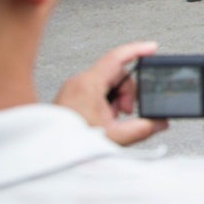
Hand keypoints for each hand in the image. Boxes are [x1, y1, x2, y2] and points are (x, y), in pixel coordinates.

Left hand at [53, 41, 167, 145]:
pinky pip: (98, 91)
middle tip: (125, 112)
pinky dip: (107, 103)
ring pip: (108, 83)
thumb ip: (140, 130)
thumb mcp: (111, 138)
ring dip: (117, 100)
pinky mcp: (72, 97)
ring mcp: (74, 89)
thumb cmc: (67, 144)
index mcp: (88, 85)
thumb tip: (159, 123)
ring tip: (111, 120)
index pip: (117, 58)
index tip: (152, 47)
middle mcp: (79, 83)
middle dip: (127, 93)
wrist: (44, 155)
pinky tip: (104, 120)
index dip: (138, 50)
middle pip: (116, 74)